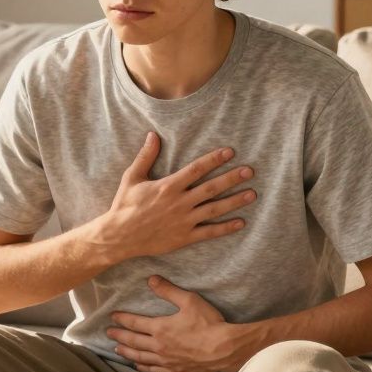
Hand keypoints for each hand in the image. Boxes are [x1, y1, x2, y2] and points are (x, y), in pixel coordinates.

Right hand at [94, 131, 256, 263]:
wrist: (119, 236)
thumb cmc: (124, 205)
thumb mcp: (132, 177)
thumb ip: (146, 156)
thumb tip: (153, 134)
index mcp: (168, 186)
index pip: (196, 169)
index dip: (214, 159)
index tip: (230, 152)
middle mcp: (179, 202)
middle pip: (211, 188)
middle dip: (232, 178)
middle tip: (250, 171)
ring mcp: (184, 221)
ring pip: (214, 209)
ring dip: (234, 201)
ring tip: (252, 194)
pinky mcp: (184, 237)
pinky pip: (209, 232)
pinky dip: (225, 228)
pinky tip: (240, 222)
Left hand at [106, 275, 255, 371]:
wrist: (225, 349)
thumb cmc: (208, 323)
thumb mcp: (189, 300)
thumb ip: (168, 290)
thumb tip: (151, 279)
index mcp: (160, 328)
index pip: (135, 323)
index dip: (122, 319)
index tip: (112, 316)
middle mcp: (159, 346)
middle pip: (133, 341)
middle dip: (119, 336)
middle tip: (108, 333)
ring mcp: (166, 361)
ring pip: (140, 357)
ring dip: (127, 353)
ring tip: (117, 350)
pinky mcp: (175, 371)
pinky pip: (153, 370)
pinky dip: (143, 367)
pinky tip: (138, 366)